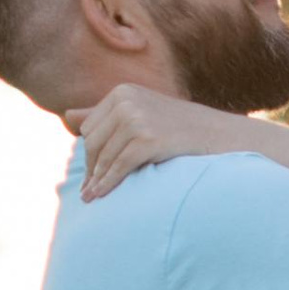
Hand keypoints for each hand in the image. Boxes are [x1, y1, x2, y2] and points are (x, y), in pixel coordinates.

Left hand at [80, 87, 265, 199]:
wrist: (221, 136)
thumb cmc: (180, 128)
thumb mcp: (141, 113)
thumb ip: (105, 114)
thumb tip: (66, 115)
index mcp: (122, 92)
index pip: (90, 127)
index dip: (90, 153)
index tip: (91, 173)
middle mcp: (127, 101)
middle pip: (92, 141)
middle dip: (91, 167)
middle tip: (87, 190)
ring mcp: (137, 118)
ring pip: (104, 156)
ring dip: (97, 179)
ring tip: (90, 197)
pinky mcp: (148, 139)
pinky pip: (119, 166)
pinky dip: (108, 183)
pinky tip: (100, 195)